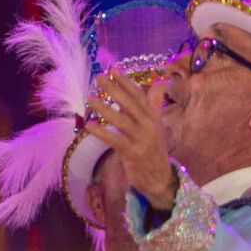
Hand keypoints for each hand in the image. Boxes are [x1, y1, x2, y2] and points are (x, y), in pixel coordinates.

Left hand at [86, 70, 176, 210]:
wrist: (160, 179)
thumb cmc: (153, 151)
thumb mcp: (155, 126)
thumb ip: (154, 105)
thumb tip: (159, 82)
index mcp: (154, 118)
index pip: (140, 96)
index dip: (127, 83)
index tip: (114, 70)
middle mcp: (150, 126)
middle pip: (131, 104)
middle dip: (114, 90)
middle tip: (99, 78)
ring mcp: (143, 140)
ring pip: (122, 121)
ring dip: (105, 109)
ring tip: (89, 99)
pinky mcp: (133, 153)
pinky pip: (115, 140)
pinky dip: (102, 133)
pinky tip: (89, 126)